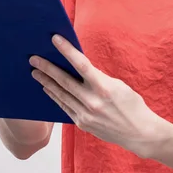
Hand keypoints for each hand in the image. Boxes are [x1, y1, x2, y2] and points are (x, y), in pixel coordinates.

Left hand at [29, 35, 158, 157]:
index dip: (67, 50)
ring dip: (46, 82)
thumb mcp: (118, 85)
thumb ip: (98, 78)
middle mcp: (92, 101)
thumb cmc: (132, 105)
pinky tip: (47, 88)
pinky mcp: (82, 124)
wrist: (139, 133)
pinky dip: (55, 96)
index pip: (81, 64)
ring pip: (60, 94)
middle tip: (33, 58)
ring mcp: (85, 114)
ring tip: (35, 72)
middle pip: (64, 81)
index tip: (55, 39)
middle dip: (47, 68)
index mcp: (104, 87)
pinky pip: (64, 106)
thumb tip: (79, 67)